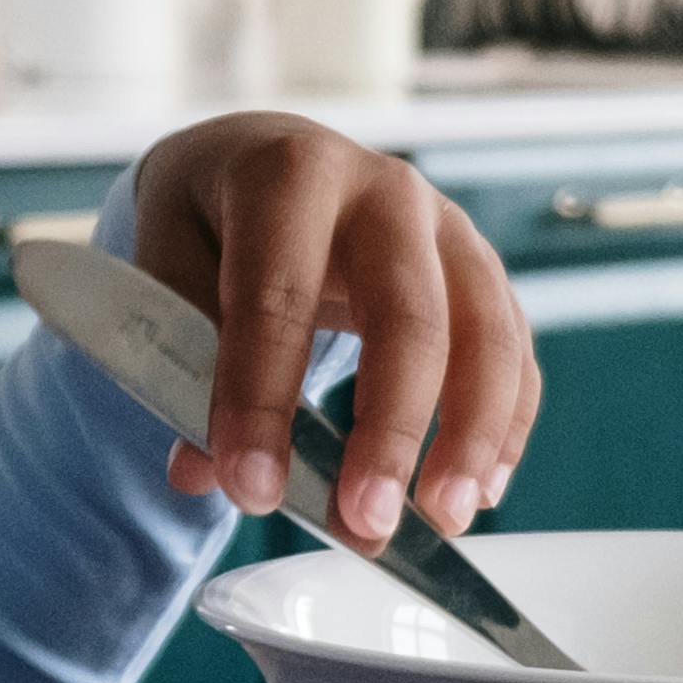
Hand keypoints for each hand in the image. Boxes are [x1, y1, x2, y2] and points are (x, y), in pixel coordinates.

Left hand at [127, 116, 540, 546]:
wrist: (268, 159)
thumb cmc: (215, 220)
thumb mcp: (169, 261)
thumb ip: (183, 358)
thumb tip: (202, 471)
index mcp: (290, 175)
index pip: (278, 297)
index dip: (262, 399)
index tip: (252, 490)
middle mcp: (384, 192)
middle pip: (409, 314)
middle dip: (391, 430)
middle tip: (367, 522)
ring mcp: (448, 229)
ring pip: (486, 332)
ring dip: (472, 437)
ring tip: (443, 520)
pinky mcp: (482, 271)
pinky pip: (514, 351)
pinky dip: (506, 426)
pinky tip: (479, 491)